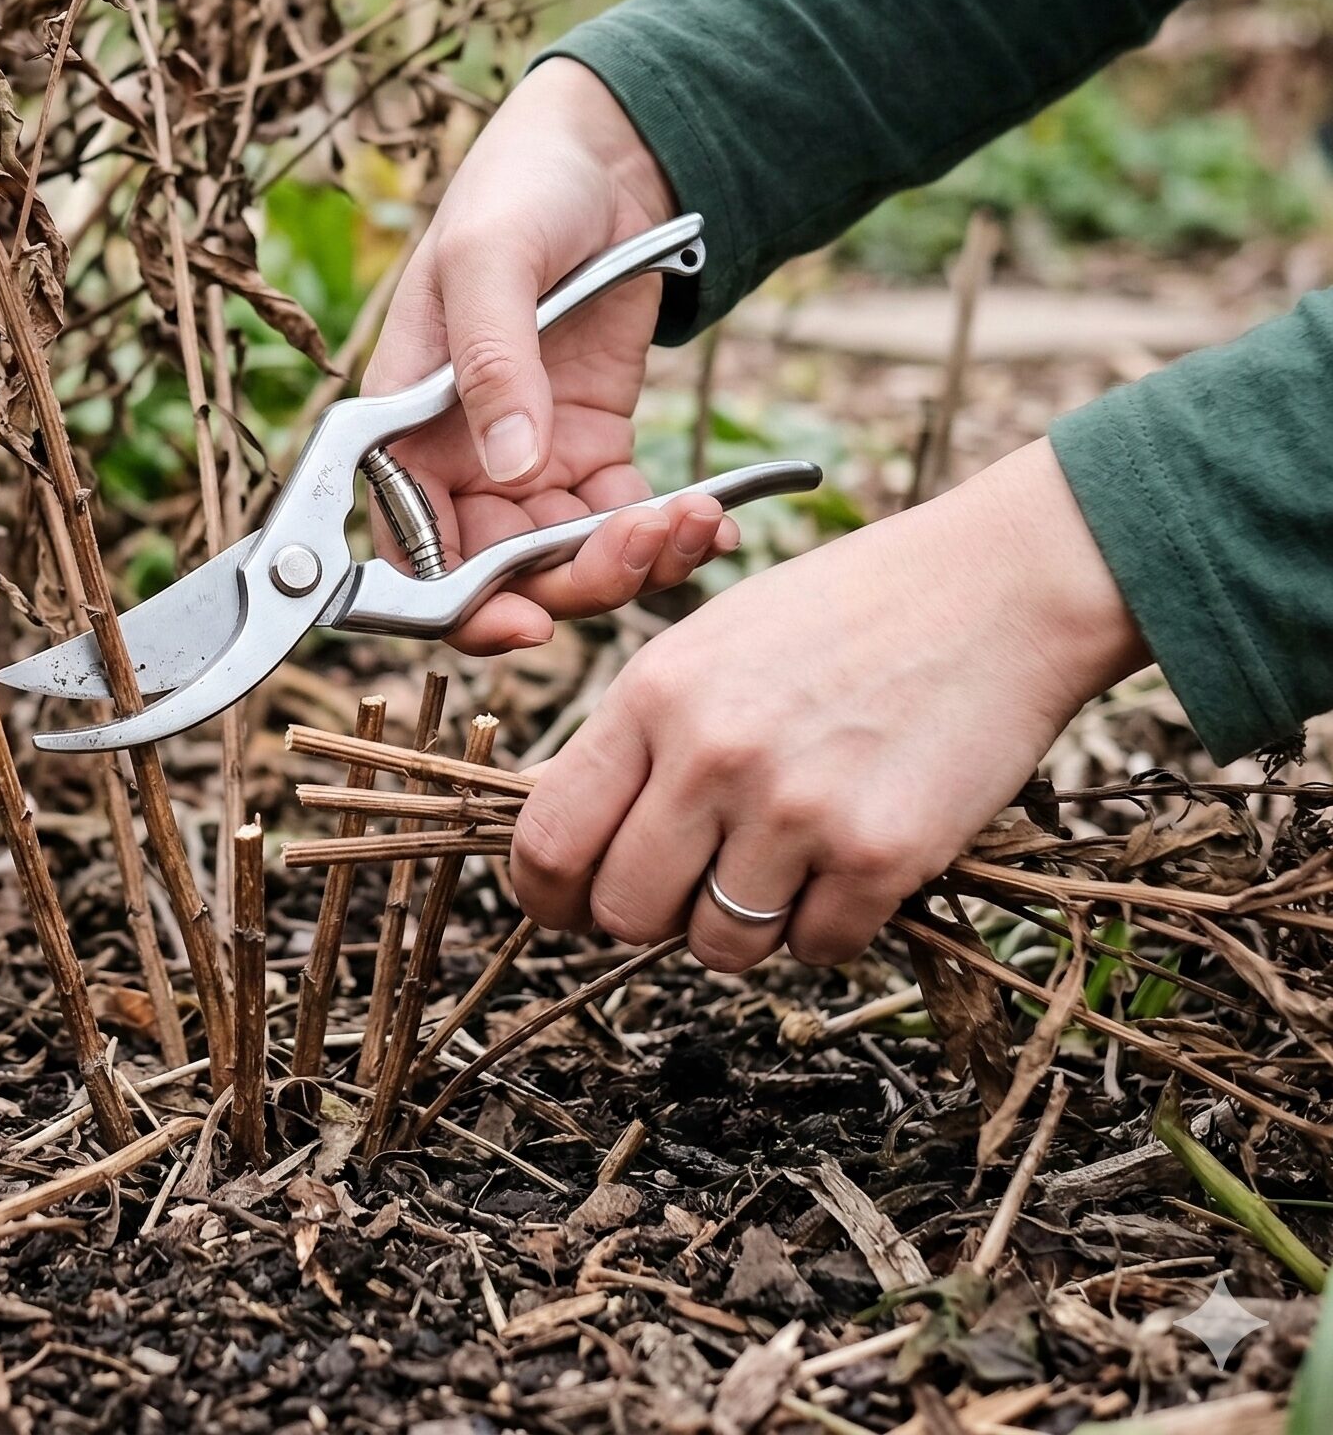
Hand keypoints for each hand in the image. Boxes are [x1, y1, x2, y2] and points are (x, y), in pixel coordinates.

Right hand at [361, 58, 739, 652]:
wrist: (606, 155)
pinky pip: (622, 522)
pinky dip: (667, 535)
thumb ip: (492, 362)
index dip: (454, 603)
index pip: (408, 546)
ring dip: (631, 562)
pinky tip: (712, 518)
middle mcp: (459, 457)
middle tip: (643, 547)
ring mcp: (528, 460)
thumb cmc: (520, 187)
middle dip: (570, 582)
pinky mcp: (593, 449)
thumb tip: (509, 466)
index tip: (523, 622)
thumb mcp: (493, 258)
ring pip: (565, 560)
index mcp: (404, 422)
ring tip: (695, 520)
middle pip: (495, 573)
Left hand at [511, 438, 1152, 968]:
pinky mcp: (880, 855)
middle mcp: (710, 754)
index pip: (549, 840)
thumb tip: (570, 840)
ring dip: (745, 923)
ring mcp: (794, 809)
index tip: (569, 907)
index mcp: (651, 693)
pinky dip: (831, 924)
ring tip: (787, 855)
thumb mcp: (707, 646)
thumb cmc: (841, 614)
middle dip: (652, 913)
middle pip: (624, 913)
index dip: (547, 895)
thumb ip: (637, 740)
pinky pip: (818, 950)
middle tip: (697, 879)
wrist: (994, 590)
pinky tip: (854, 856)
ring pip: (719, 946)